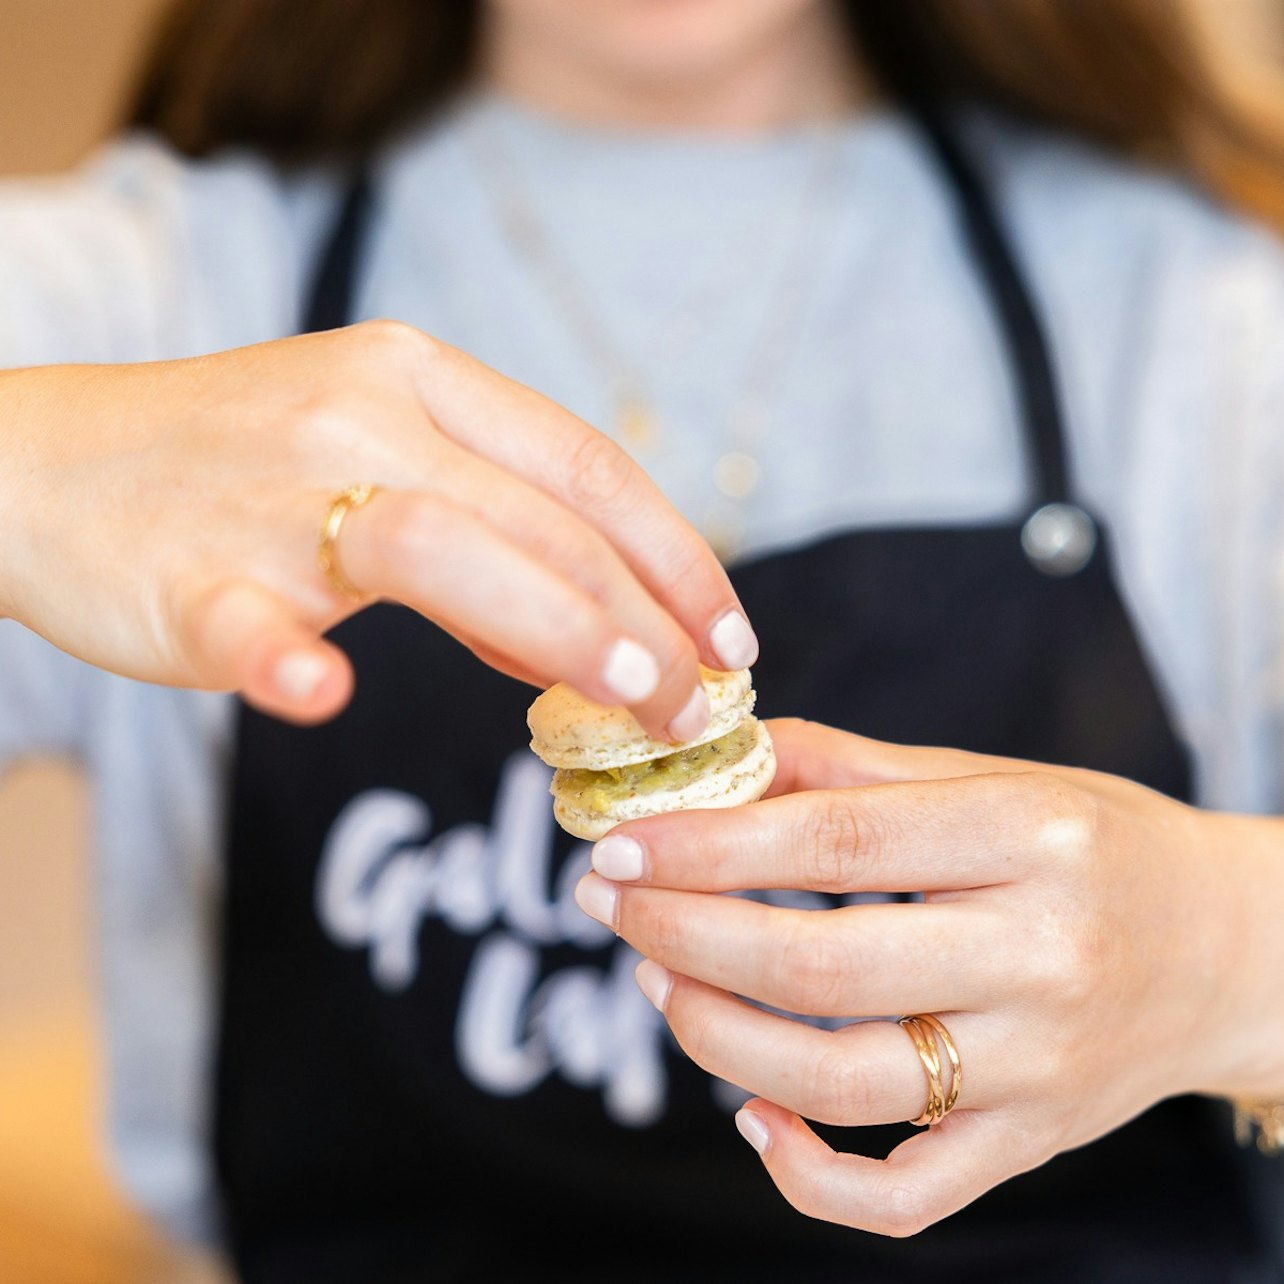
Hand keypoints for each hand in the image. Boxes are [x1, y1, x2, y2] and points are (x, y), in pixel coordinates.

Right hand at [0, 321, 755, 730]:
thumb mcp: (377, 460)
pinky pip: (244, 615)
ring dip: (548, 625)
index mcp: (417, 379)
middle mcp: (359, 415)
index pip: (584, 464)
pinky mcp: (185, 573)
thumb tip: (584, 640)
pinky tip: (326, 697)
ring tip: (627, 702)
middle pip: (540, 518)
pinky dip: (285, 658)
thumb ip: (486, 539)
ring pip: (436, 549)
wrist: (46, 463)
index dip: (675, 555)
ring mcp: (270, 493)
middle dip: (645, 618)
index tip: (731, 636)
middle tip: (701, 707)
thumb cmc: (237, 473)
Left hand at [573, 718, 1283, 1234]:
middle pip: (824, 969)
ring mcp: (1040, 1069)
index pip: (840, 841)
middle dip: (687, 934)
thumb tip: (723, 760)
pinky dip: (807, 1175)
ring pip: (844, 1086)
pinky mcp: (1032, 1145)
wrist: (1230, 948)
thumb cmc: (1099, 844)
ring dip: (717, 1038)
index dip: (711, 845)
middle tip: (610, 901)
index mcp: (1032, 838)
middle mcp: (1044, 958)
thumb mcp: (993, 778)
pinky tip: (751, 1114)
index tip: (622, 843)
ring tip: (659, 978)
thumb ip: (851, 771)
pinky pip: (905, 1197)